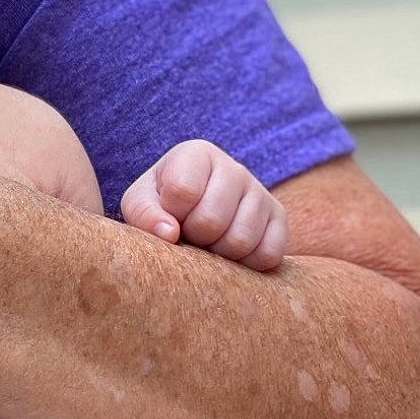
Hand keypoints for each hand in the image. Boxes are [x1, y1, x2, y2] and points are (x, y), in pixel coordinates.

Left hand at [121, 141, 286, 271]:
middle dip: (193, 238)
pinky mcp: (279, 219)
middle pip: (212, 220)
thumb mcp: (140, 203)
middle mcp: (234, 167)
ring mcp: (260, 192)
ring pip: (241, 240)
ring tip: (208, 243)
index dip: (170, 215)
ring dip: (218, 254)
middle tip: (189, 235)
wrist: (192, 215)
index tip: (169, 215)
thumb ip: (144, 214)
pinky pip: (268, 254)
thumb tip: (169, 234)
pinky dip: (246, 264)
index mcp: (197, 154)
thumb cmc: (161, 206)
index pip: (182, 191)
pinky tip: (231, 254)